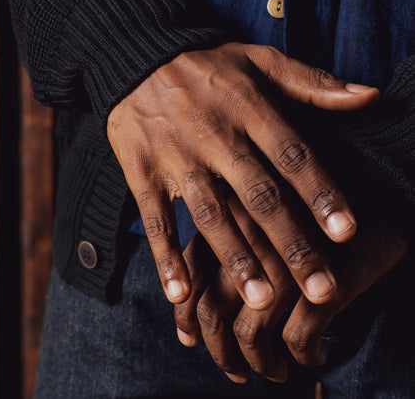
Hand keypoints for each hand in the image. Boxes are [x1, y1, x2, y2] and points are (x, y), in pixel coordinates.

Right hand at [107, 43, 378, 308]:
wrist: (133, 56)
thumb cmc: (205, 64)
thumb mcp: (258, 59)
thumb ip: (313, 81)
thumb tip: (371, 96)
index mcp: (249, 108)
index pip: (292, 155)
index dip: (321, 192)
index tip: (347, 232)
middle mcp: (215, 136)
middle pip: (258, 195)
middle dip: (291, 243)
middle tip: (320, 288)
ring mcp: (175, 156)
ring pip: (209, 212)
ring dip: (235, 256)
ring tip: (261, 298)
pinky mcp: (141, 170)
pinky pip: (155, 217)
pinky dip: (164, 255)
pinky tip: (181, 292)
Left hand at [174, 194, 406, 382]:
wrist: (377, 192)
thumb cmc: (306, 213)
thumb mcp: (257, 221)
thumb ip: (220, 254)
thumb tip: (187, 317)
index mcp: (227, 221)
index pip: (190, 279)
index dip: (187, 316)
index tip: (192, 340)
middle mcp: (250, 242)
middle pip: (213, 310)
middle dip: (219, 351)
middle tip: (234, 371)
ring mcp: (287, 263)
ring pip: (250, 333)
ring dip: (259, 363)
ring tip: (273, 372)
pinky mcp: (326, 283)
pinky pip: (298, 339)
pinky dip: (302, 357)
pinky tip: (314, 358)